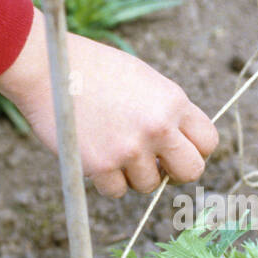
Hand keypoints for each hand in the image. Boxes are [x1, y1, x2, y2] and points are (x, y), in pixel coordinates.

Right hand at [0, 9, 217, 197]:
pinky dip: (105, 181)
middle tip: (156, 166)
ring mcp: (131, 148)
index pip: (208, 141)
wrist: (48, 66)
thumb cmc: (93, 69)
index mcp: (173, 101)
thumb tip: (178, 145)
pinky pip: (116, 191)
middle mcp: (159, 127)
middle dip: (175, 173)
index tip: (177, 152)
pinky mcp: (102, 165)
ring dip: (132, 174)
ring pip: (148, 184)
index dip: (195, 150)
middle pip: (191, 171)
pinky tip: (93, 154)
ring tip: (111, 147)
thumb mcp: (143, 79)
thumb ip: (165, 110)